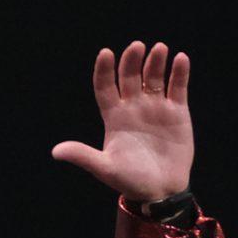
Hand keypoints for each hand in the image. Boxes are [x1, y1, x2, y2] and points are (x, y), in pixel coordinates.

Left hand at [51, 41, 193, 204]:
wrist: (161, 191)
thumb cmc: (130, 181)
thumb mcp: (105, 169)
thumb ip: (83, 156)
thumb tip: (56, 152)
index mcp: (114, 116)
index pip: (105, 86)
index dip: (104, 70)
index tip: (105, 53)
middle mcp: (133, 107)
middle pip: (129, 76)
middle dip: (132, 60)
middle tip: (138, 47)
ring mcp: (155, 107)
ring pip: (153, 77)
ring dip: (156, 61)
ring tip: (161, 49)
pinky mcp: (177, 112)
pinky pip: (177, 87)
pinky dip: (179, 73)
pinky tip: (180, 59)